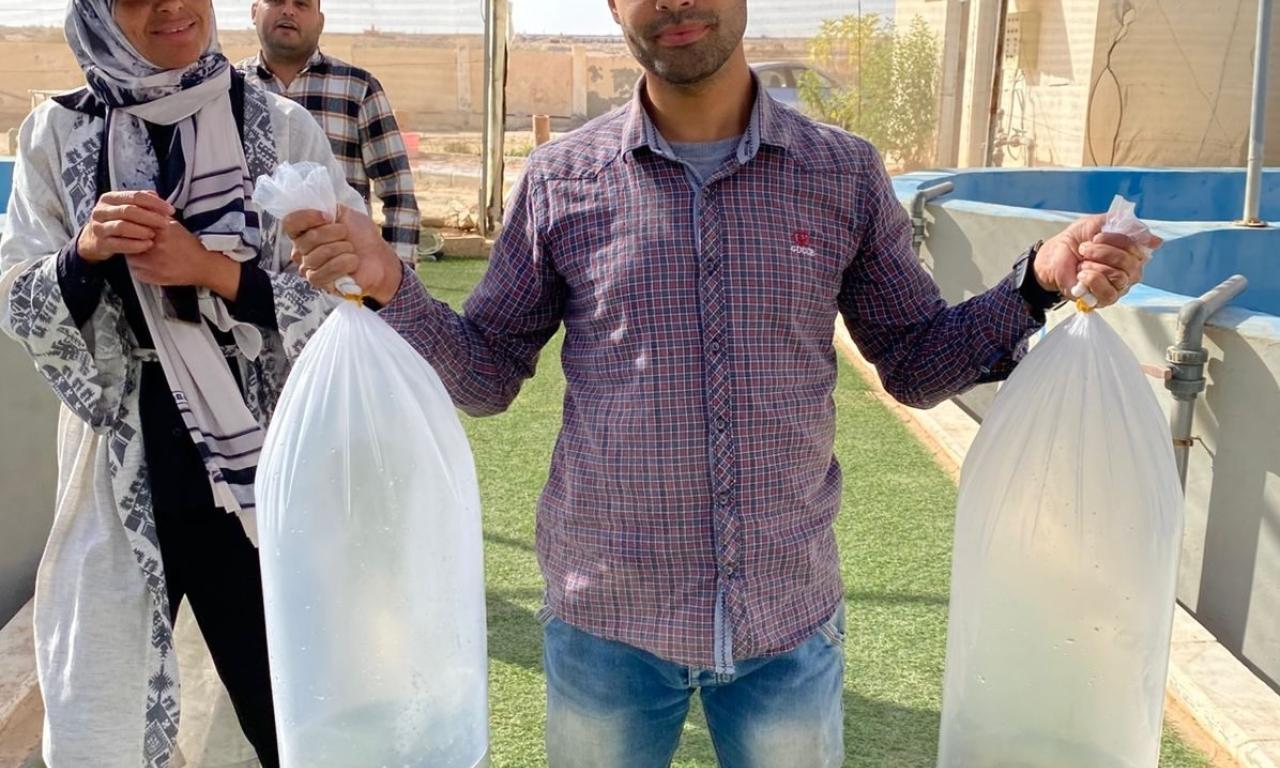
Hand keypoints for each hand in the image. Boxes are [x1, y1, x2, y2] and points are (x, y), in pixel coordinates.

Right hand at [77, 190, 172, 261]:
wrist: (95, 239)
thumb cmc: (117, 221)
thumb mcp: (127, 208)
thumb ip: (142, 202)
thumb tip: (157, 196)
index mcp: (110, 198)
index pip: (135, 196)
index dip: (155, 203)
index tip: (171, 210)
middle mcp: (101, 211)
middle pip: (129, 211)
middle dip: (150, 217)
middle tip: (166, 224)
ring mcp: (99, 227)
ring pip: (122, 226)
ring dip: (142, 231)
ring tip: (154, 234)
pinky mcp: (101, 243)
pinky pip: (120, 244)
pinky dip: (136, 245)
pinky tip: (148, 244)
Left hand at [127, 220, 240, 298]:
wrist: (204, 266)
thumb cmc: (190, 246)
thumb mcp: (175, 226)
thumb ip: (157, 217)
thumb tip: (142, 208)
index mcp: (160, 232)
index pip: (134, 226)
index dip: (133, 228)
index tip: (136, 230)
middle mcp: (155, 247)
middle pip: (129, 241)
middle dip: (133, 241)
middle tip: (141, 243)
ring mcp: (152, 264)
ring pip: (130, 257)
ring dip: (135, 255)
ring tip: (149, 255)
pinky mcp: (151, 277)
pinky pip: (136, 271)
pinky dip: (140, 268)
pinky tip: (152, 265)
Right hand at [283, 206, 402, 304]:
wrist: (379, 257)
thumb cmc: (361, 236)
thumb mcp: (344, 213)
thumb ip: (326, 206)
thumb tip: (314, 205)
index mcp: (303, 232)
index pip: (290, 222)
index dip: (308, 217)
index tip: (330, 216)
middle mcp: (301, 250)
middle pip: (308, 238)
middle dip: (335, 233)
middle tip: (347, 235)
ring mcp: (308, 268)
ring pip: (318, 254)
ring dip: (343, 248)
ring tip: (352, 250)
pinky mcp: (319, 283)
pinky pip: (325, 271)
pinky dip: (345, 263)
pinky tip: (352, 262)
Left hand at [1033, 214, 1162, 308]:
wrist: (1052, 258)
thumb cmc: (1076, 240)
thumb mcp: (1098, 223)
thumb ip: (1125, 225)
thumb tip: (1156, 241)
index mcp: (1132, 252)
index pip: (1138, 247)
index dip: (1117, 240)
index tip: (1096, 236)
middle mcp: (1130, 271)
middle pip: (1130, 263)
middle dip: (1103, 252)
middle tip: (1084, 249)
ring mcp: (1118, 287)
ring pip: (1119, 277)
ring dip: (1094, 266)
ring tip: (1081, 263)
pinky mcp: (1104, 300)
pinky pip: (1109, 293)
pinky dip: (1092, 280)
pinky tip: (1081, 275)